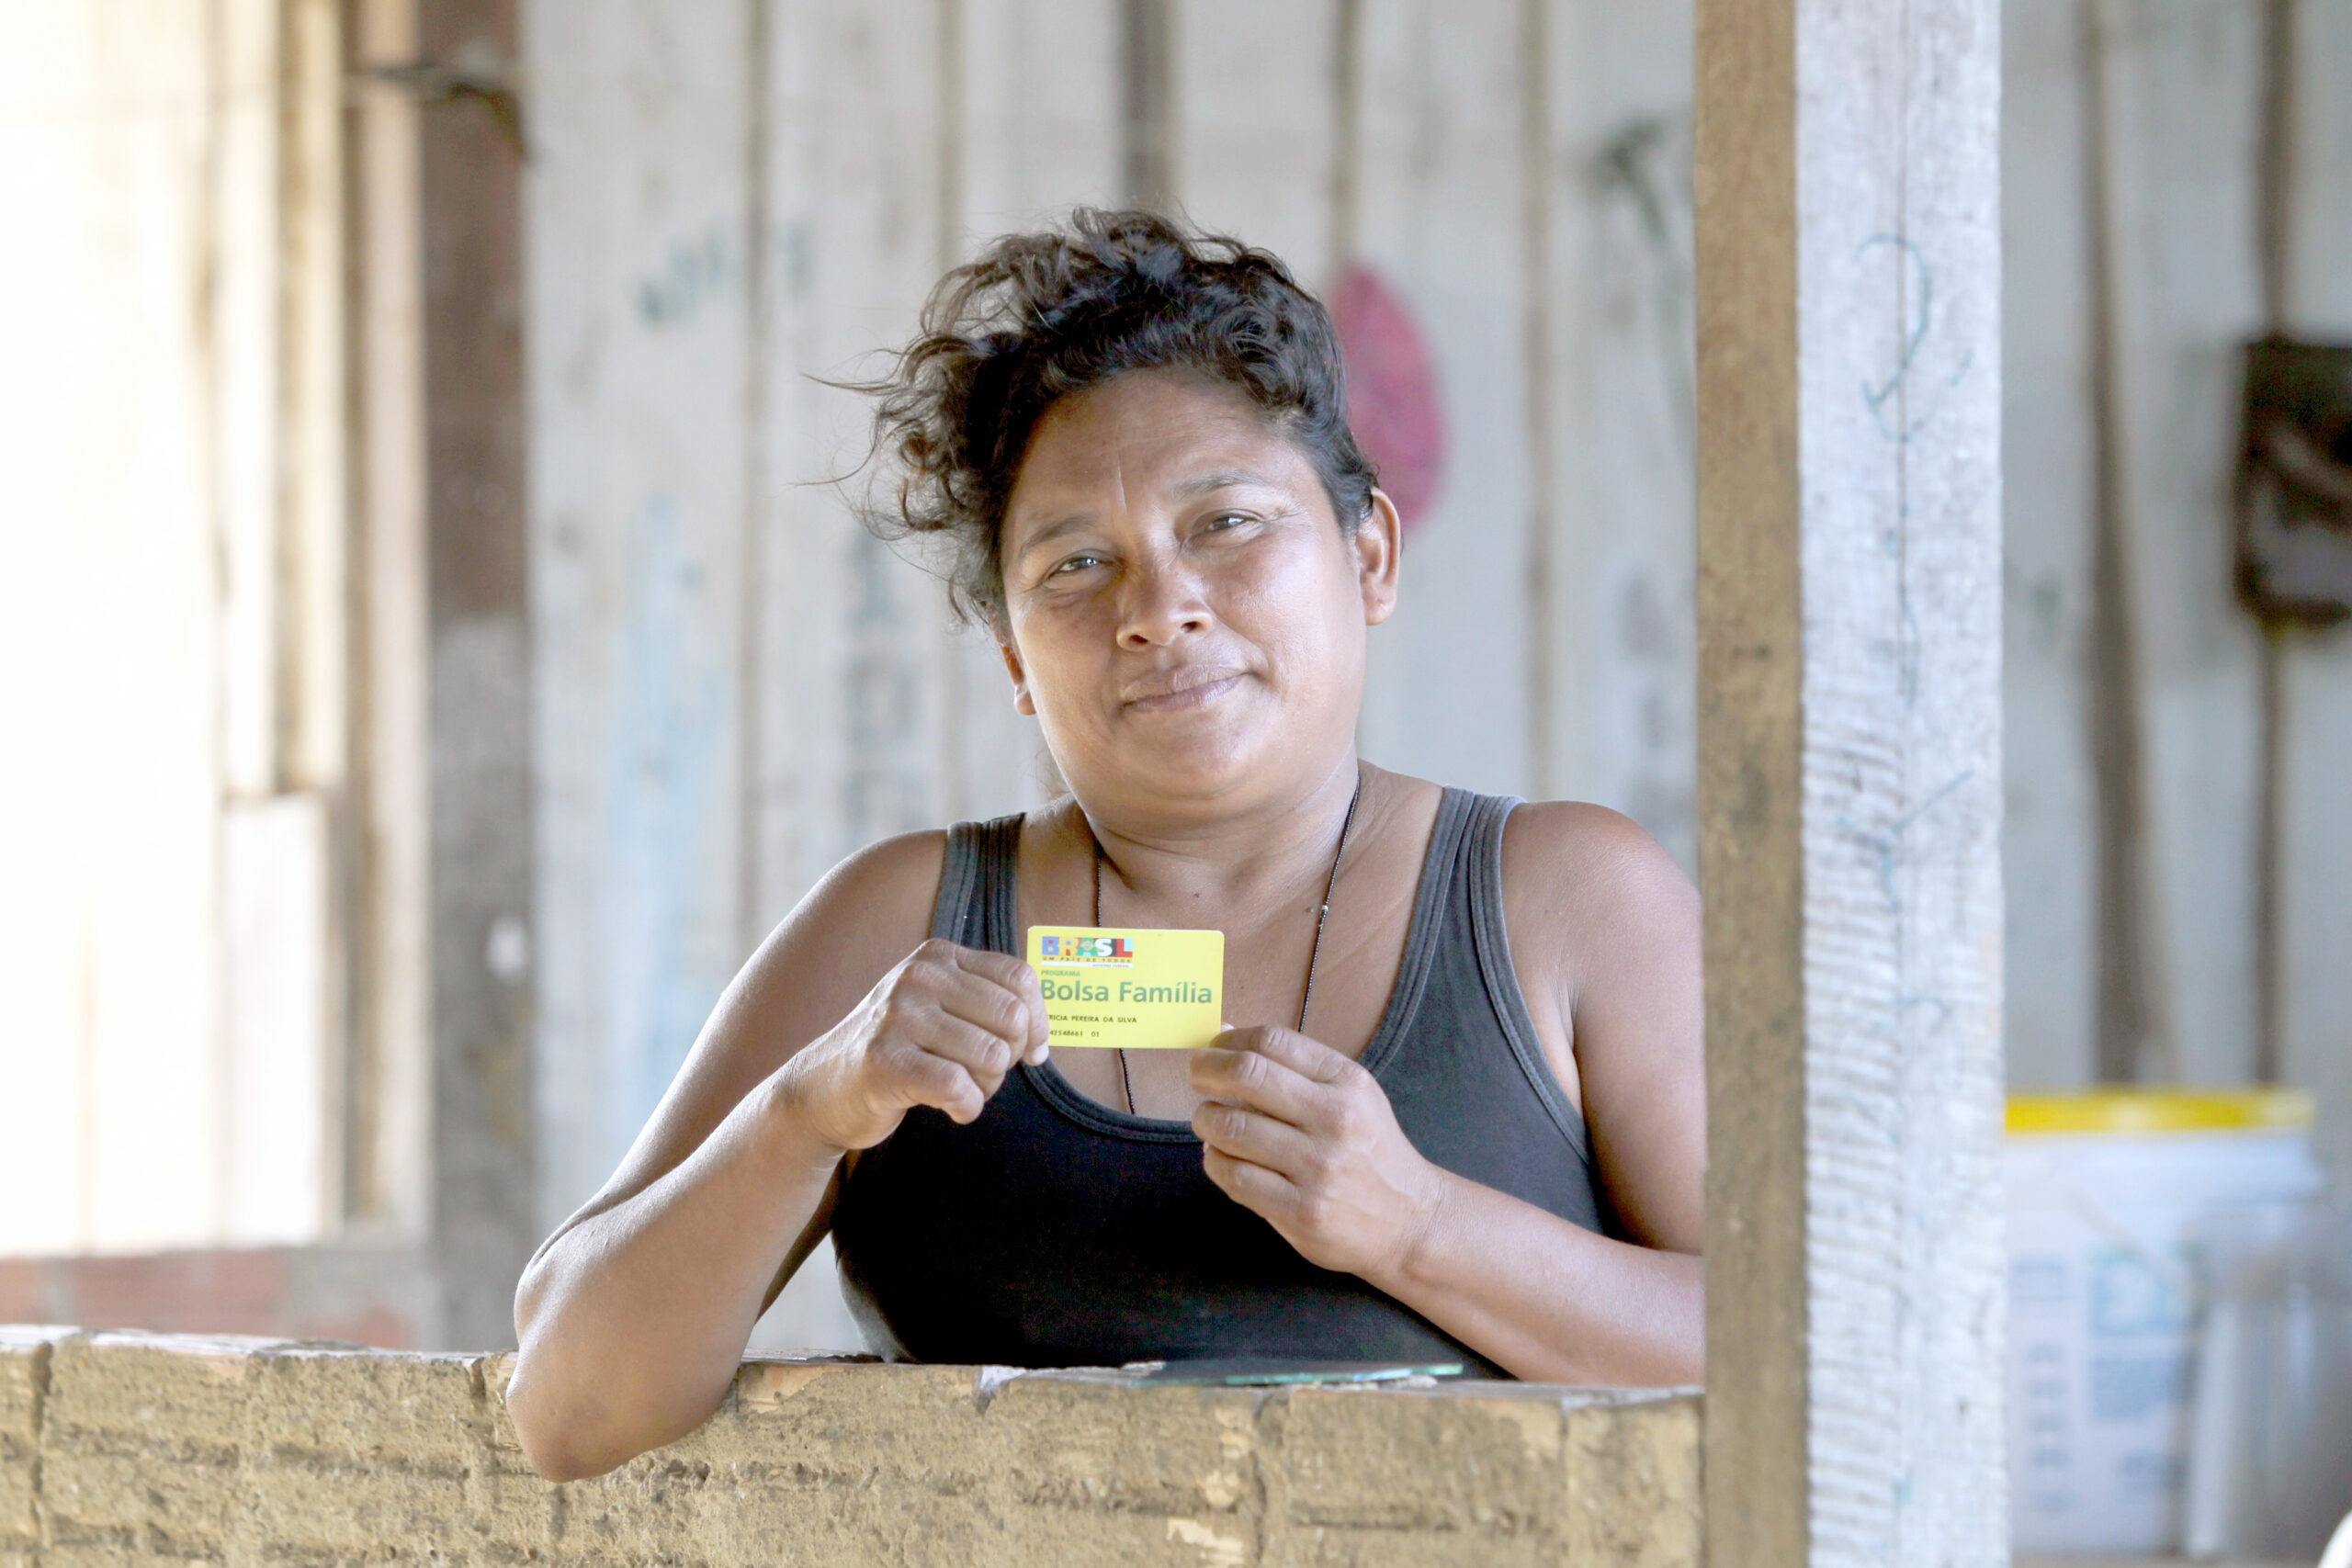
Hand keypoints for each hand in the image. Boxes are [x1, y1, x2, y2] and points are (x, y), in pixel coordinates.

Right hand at [776, 939, 1049, 1151]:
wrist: (821, 1089)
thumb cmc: (897, 1052)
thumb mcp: (938, 1010)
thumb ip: (989, 1008)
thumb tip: (1041, 1041)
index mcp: (937, 957)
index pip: (1020, 979)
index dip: (1038, 1022)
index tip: (1029, 1052)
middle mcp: (918, 977)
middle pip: (1012, 1019)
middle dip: (1008, 1059)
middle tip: (980, 1075)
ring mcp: (897, 1016)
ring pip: (991, 1056)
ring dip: (987, 1088)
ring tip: (960, 1090)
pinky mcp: (884, 1060)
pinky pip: (960, 1087)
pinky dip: (967, 1108)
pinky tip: (952, 1109)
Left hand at [1188, 1027, 1449, 1281]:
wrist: (1411, 1220)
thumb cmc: (1368, 1151)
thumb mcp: (1350, 1096)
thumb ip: (1292, 1068)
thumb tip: (1224, 1031)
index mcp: (1348, 1082)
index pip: (1272, 1041)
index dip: (1228, 1040)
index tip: (1213, 1048)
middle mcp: (1336, 1119)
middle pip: (1247, 1076)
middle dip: (1206, 1071)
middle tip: (1196, 1077)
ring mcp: (1318, 1167)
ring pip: (1231, 1128)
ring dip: (1206, 1120)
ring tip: (1209, 1122)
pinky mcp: (1302, 1211)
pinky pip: (1234, 1177)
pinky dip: (1215, 1162)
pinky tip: (1221, 1158)